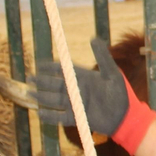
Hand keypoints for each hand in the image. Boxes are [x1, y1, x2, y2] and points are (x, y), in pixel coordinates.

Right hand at [35, 38, 155, 151]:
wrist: (126, 116)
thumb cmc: (121, 93)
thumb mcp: (112, 73)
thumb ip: (102, 56)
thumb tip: (93, 38)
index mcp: (84, 77)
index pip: (64, 70)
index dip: (51, 67)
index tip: (40, 65)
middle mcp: (78, 90)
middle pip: (55, 85)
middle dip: (42, 82)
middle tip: (29, 79)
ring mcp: (76, 104)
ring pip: (55, 100)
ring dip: (42, 97)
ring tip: (30, 94)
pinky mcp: (78, 118)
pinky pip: (60, 117)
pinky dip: (50, 116)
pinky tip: (40, 114)